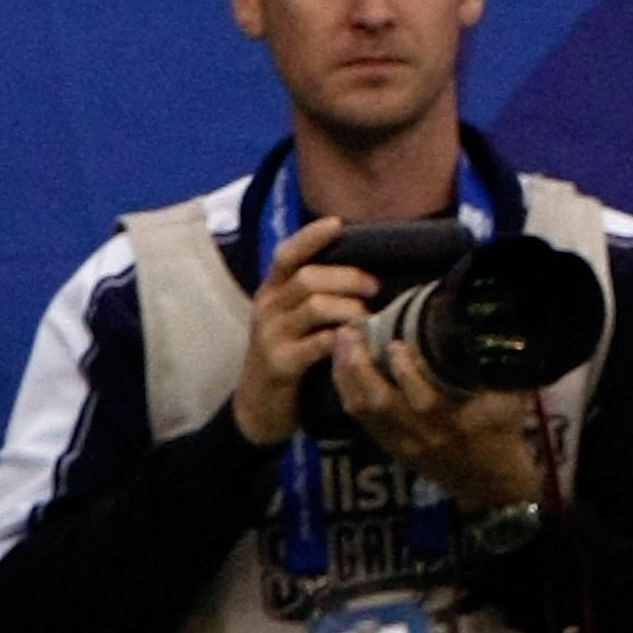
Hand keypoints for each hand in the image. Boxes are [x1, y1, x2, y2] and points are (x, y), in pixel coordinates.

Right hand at [236, 220, 378, 449]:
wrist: (257, 409)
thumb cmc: (285, 355)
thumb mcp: (290, 320)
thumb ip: (314, 294)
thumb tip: (362, 268)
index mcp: (271, 291)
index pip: (287, 254)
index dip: (311, 236)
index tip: (339, 224)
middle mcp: (268, 308)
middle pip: (308, 278)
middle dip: (347, 277)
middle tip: (375, 286)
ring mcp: (271, 336)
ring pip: (315, 306)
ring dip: (349, 307)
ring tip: (369, 315)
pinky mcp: (281, 364)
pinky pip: (318, 343)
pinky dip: (342, 339)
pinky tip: (356, 341)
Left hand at [329, 332, 544, 515]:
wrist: (489, 483)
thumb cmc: (502, 433)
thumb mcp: (511, 400)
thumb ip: (498, 367)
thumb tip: (488, 326)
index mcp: (455, 422)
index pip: (423, 399)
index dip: (405, 371)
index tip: (395, 342)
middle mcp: (423, 435)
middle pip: (380, 403)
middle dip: (360, 366)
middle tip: (350, 331)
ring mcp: (402, 444)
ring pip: (363, 411)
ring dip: (346, 376)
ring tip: (341, 342)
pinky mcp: (391, 448)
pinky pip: (360, 420)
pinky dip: (348, 391)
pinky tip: (342, 367)